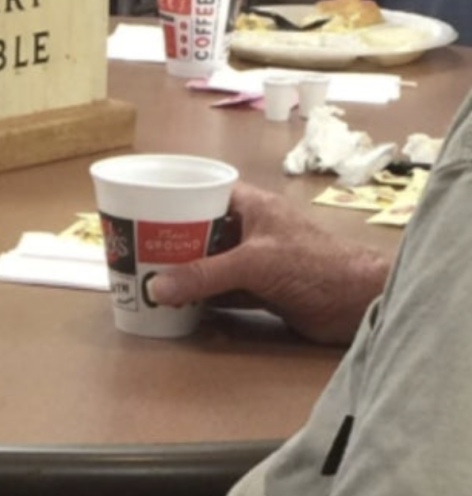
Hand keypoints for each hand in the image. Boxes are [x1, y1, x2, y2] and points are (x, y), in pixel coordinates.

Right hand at [149, 183, 391, 344]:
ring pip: (208, 262)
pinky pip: (219, 290)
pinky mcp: (259, 289)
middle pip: (198, 230)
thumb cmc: (313, 265)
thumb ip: (205, 276)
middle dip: (169, 241)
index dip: (171, 198)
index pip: (201, 191)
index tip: (138, 210)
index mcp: (248, 205)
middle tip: (133, 250)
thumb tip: (154, 288)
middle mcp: (248, 228)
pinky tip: (174, 304)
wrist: (361, 304)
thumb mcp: (254, 264)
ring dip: (183, 272)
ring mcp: (253, 260)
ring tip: (145, 277)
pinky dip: (200, 297)